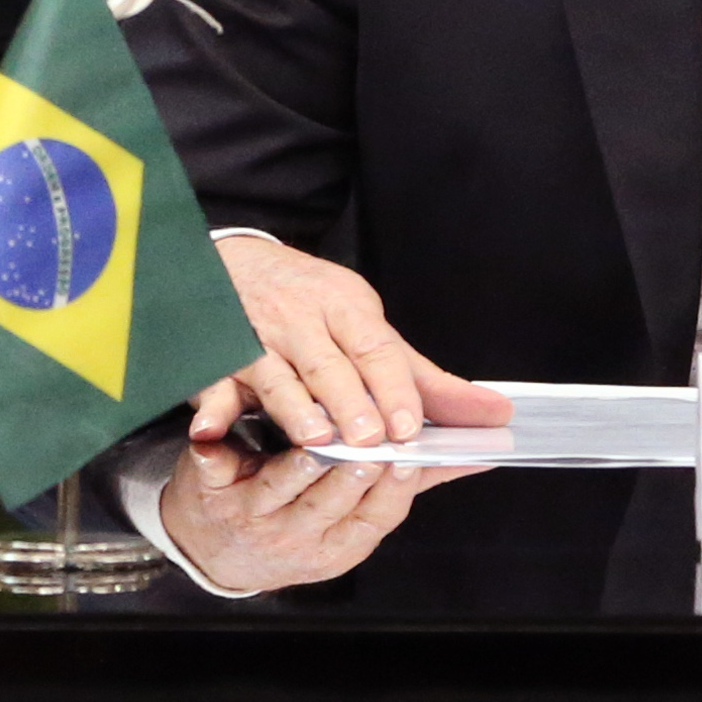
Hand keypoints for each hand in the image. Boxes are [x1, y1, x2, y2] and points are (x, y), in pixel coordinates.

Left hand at [148, 442, 475, 595]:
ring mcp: (255, 519)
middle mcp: (301, 537)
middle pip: (332, 504)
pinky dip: (213, 456)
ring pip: (281, 491)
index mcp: (343, 541)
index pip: (378, 515)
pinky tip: (214, 438)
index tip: (410, 456)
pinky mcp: (212, 494)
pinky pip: (213, 475)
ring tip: (315, 440)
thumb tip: (481, 453)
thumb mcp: (359, 508)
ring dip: (298, 468)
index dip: (394, 487)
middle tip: (370, 442)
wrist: (219, 546)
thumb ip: (416, 477)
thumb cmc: (304, 515)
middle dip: (353, 476)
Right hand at [185, 235, 512, 447]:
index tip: (410, 426)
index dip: (393, 388)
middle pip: (329, 365)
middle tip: (371, 440)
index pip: (376, 349)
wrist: (230, 261)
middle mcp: (300, 320)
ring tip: (316, 439)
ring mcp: (254, 337)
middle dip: (350, 402)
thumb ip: (422, 377)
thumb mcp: (366, 325)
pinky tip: (209, 429)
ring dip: (293, 408)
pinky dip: (211, 407)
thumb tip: (492, 414)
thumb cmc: (310, 302)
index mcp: (345, 307)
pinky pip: (212, 382)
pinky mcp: (216, 357)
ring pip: (276, 375)